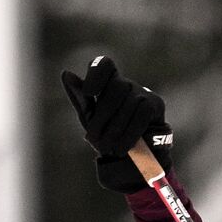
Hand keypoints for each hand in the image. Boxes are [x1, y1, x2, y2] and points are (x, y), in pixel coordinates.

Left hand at [61, 55, 172, 192]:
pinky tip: (121, 148)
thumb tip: (66, 73)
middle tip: (93, 138)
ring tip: (107, 148)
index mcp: (107, 83)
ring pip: (129, 103)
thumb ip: (79, 97)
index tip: (89, 93)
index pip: (104, 64)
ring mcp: (143, 92)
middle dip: (102, 116)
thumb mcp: (89, 117)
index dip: (97, 74)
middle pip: (115, 88)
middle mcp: (126, 83)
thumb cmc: (106, 132)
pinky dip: (129, 134)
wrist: (131, 156)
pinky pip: (141, 116)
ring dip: (115, 129)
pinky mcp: (155, 105)